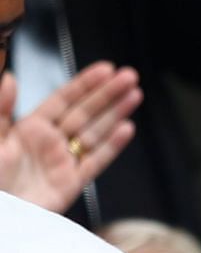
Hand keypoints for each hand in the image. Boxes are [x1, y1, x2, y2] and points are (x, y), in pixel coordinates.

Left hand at [0, 65, 139, 213]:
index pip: (64, 99)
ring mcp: (63, 162)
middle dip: (109, 94)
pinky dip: (112, 146)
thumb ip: (0, 107)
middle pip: (86, 112)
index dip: (85, 84)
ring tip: (135, 96)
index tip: (106, 69)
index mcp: (30, 127)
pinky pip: (96, 162)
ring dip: (116, 114)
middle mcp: (50, 142)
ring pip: (95, 133)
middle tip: (129, 77)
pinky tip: (125, 130)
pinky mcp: (72, 183)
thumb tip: (9, 78)